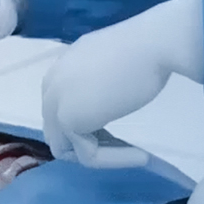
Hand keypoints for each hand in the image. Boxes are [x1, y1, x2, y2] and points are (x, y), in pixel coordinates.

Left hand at [42, 0, 203, 167]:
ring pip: (67, 148)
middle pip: (57, 131)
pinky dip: (114, 159)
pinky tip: (141, 155)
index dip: (86, 127)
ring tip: (135, 153)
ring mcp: (55, 102)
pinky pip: (87, 155)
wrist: (152, 44)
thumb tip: (99, 107)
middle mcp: (51, 84)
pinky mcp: (67, 119)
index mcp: (60, 70)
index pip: (59, 110)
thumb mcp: (108, 68)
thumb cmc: (143, 51)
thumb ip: (94, 86)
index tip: (119, 134)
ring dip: (100, 155)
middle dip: (87, 142)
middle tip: (124, 148)